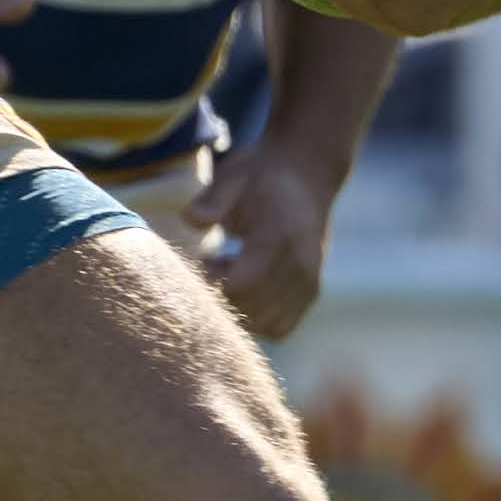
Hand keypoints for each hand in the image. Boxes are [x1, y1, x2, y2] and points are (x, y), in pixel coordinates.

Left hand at [189, 144, 342, 339]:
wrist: (308, 172)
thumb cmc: (261, 174)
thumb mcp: (233, 175)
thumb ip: (212, 199)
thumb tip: (190, 220)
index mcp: (280, 236)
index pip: (240, 287)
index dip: (211, 285)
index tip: (202, 262)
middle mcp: (302, 265)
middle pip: (250, 311)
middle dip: (221, 298)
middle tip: (210, 265)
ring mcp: (310, 283)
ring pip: (265, 325)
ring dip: (239, 309)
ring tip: (229, 272)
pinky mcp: (310, 294)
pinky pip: (280, 328)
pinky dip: (257, 317)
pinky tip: (246, 286)